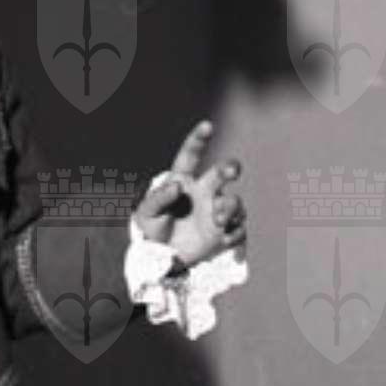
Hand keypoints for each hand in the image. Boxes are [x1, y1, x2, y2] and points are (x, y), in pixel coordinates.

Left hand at [131, 119, 246, 267]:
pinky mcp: (225, 231)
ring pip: (235, 202)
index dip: (199, 140)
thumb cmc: (153, 229)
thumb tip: (176, 186)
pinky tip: (224, 241)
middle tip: (231, 172)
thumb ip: (158, 199)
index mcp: (183, 181)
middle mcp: (204, 191)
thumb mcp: (147, 214)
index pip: (191, 156)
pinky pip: (239, 229)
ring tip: (218, 221)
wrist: (163, 259)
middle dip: (229, 168)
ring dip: (230, 210)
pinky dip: (235, 234)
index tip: (207, 126)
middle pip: (222, 173)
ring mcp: (217, 210)